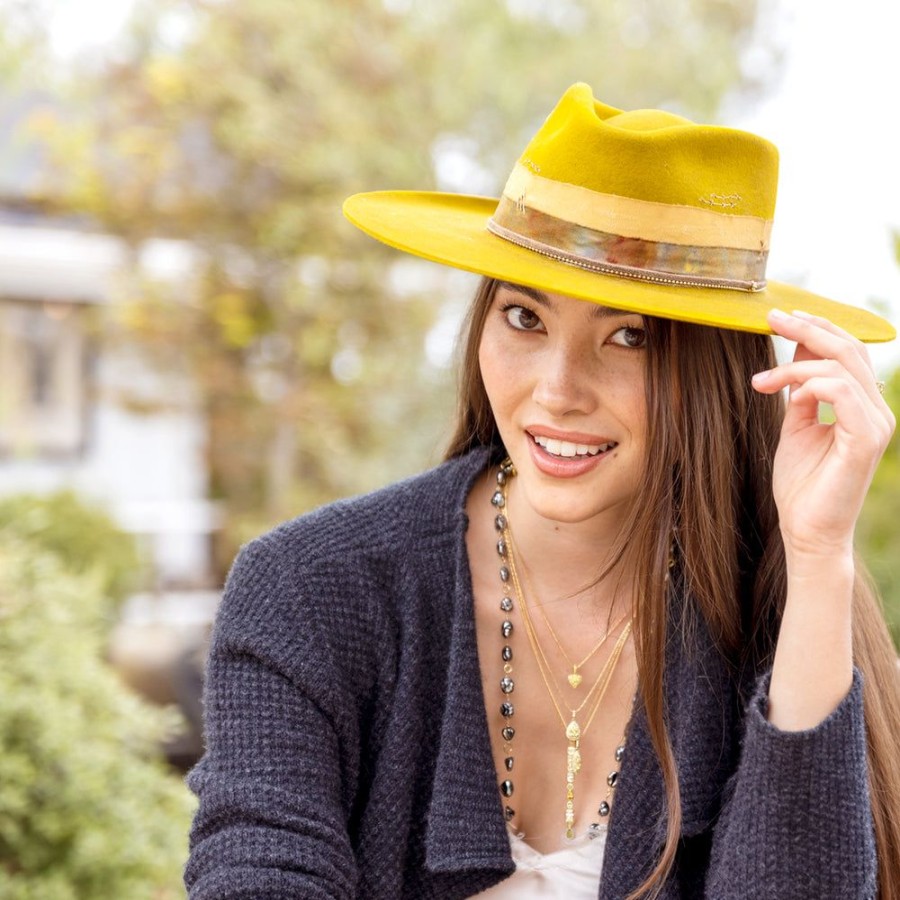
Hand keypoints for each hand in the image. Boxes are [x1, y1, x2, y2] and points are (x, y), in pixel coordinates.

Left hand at [750, 309, 894, 561]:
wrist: (806, 530)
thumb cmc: (801, 484)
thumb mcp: (796, 425)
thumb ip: (800, 391)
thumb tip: (799, 352)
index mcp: (863, 406)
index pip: (848, 352)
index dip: (817, 328)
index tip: (781, 317)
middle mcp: (876, 411)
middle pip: (849, 349)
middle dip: (808, 328)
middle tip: (771, 318)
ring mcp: (876, 424)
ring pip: (841, 367)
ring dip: (794, 366)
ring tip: (760, 382)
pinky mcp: (866, 440)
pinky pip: (841, 393)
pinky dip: (808, 386)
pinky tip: (785, 397)